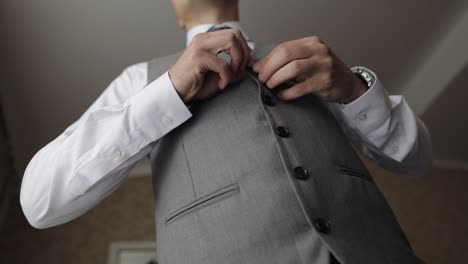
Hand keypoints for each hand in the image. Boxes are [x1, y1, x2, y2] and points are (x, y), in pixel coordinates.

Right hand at [169, 29, 250, 103]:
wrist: (177, 93)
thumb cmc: (196, 84)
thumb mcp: (219, 74)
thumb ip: (234, 68)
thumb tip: (249, 65)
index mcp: (208, 39)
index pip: (235, 34)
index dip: (244, 49)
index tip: (244, 66)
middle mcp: (203, 39)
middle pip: (235, 35)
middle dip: (243, 54)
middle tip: (239, 71)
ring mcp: (200, 47)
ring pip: (231, 43)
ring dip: (237, 62)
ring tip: (232, 76)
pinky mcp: (198, 58)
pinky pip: (223, 64)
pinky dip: (227, 76)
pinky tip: (222, 84)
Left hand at [252, 36, 367, 103]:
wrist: (348, 83)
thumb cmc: (323, 72)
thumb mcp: (307, 60)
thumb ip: (287, 61)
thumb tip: (259, 66)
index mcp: (312, 43)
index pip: (283, 47)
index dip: (267, 59)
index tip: (257, 68)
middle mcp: (318, 51)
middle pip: (286, 55)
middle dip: (269, 67)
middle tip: (262, 78)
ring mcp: (323, 65)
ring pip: (293, 68)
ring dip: (277, 78)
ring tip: (270, 85)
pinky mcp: (325, 81)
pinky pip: (300, 87)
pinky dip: (288, 92)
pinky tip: (282, 95)